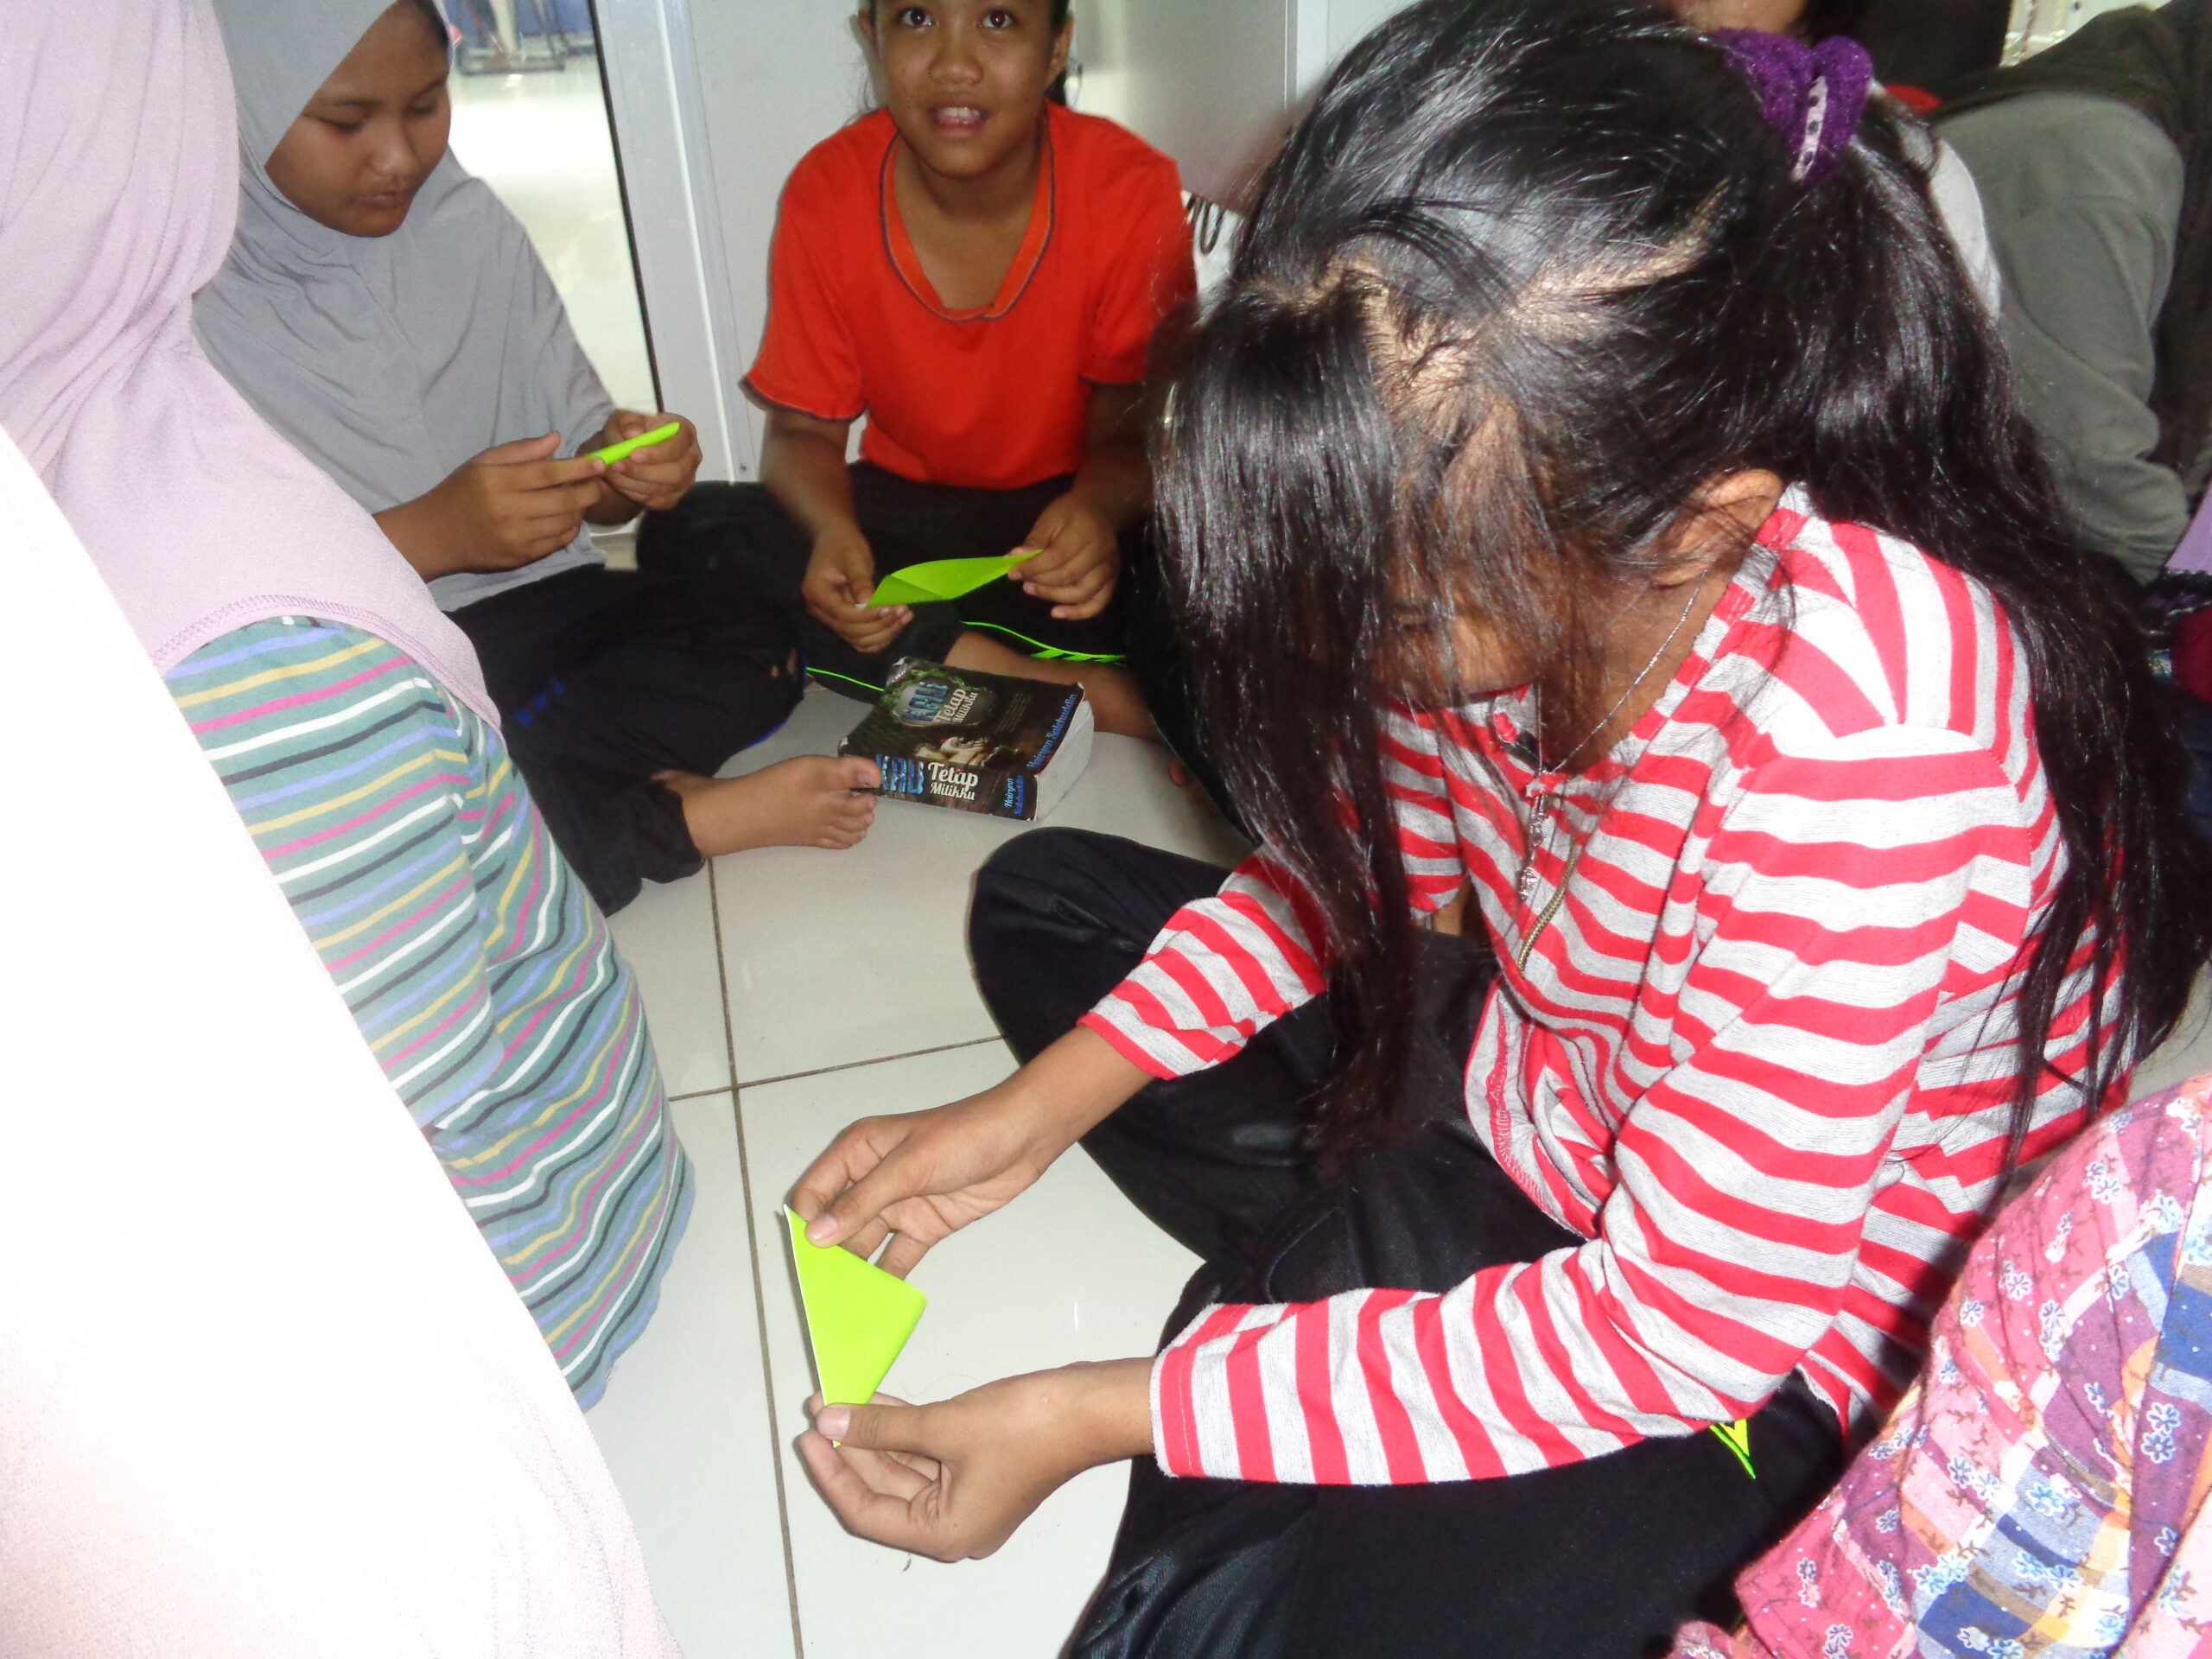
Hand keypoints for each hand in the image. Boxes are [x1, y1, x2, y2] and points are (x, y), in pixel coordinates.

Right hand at [377, 433, 604, 579]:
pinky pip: (557, 542)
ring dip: (581, 510)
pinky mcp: (520, 557)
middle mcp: (508, 511)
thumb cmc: (461, 491)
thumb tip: (557, 438)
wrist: (436, 534)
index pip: (548, 473)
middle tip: (599, 483)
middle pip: (564, 501)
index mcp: (497, 481)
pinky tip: (569, 518)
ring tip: (583, 498)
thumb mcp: (482, 462)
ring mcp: (515, 537)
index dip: (578, 468)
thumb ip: (520, 450)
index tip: (599, 463)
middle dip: (589, 491)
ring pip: (564, 523)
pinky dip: (569, 529)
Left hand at [594, 410, 701, 513]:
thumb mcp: (626, 416)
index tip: (632, 454)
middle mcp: (691, 458)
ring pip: (663, 489)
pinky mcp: (674, 496)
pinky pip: (656, 501)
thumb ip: (629, 422)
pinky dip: (635, 494)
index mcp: (685, 432)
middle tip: (617, 465)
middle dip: (643, 472)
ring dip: (633, 483)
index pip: (679, 445)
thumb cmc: (631, 428)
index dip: (657, 453)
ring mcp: (685, 480)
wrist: (627, 448)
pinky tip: (621, 481)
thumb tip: (633, 434)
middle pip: (675, 472)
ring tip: (612, 471)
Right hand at [790, 1083, 1079, 1276]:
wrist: (1022, 1138)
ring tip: (841, 1307)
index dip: (806, 1223)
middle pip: (836, 1223)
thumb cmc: (963, 1137)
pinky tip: (875, 1303)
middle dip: (826, 1255)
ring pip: (864, 1244)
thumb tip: (816, 1234)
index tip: (806, 1259)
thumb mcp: (909, 1166)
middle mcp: (872, 1179)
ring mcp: (898, 1204)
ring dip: (854, 1272)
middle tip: (819, 1294)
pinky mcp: (924, 1225)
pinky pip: (897, 1256)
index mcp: (858, 1152)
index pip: (815, 1191)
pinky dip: (886, 1278)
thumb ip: (863, 1202)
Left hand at [800, 1360, 1154, 1561]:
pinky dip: (903, 1429)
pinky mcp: (977, 1468)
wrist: (1087, 1407)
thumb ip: (881, 1427)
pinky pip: (928, 1453)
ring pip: (905, 1467)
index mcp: (944, 1533)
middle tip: (821, 1405)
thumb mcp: (943, 1426)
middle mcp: (952, 1524)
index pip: (866, 1511)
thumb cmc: (1021, 1425)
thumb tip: (830, 1422)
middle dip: (851, 1446)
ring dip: (875, 1433)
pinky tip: (877, 1400)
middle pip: (884, 1488)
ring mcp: (967, 1497)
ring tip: (841, 1397)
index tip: (808, 1435)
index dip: (832, 1472)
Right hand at [804, 526, 909, 654]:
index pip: (843, 615)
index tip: (891, 608)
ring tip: (905, 615)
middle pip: (851, 631)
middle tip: (904, 610)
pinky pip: (863, 639)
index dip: (868, 615)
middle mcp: (820, 612)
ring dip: (884, 632)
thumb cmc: (843, 545)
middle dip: (880, 624)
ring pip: (859, 640)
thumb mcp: (853, 558)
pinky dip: (881, 636)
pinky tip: (898, 623)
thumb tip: (868, 603)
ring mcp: (832, 619)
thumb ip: (860, 581)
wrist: (836, 540)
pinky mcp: (845, 622)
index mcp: (817, 594)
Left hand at [1013, 495, 1119, 620]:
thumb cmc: (1071, 513)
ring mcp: (1110, 568)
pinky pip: (1098, 604)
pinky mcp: (1113, 580)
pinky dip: (1078, 613)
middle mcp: (1102, 551)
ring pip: (1081, 593)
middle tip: (1024, 582)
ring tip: (1033, 590)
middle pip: (1068, 576)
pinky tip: (1057, 613)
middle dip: (1041, 582)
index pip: (1056, 556)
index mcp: (1085, 530)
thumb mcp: (1050, 518)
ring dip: (1053, 597)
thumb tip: (1015, 559)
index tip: (1013, 573)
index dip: (1032, 568)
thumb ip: (1035, 541)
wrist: (1101, 511)